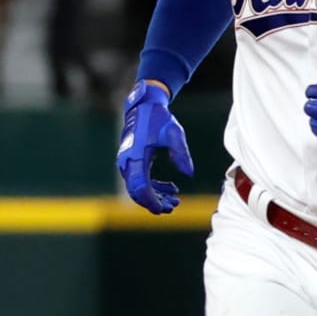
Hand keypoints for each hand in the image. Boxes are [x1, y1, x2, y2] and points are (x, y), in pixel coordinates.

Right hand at [117, 80, 194, 213]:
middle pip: (137, 192)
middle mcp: (128, 162)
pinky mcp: (133, 161)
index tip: (164, 209)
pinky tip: (171, 188)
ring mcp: (128, 162)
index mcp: (136, 157)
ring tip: (175, 200)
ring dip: (156, 196)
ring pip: (139, 188)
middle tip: (173, 207)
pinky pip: (140, 180)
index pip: (140, 187)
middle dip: (155, 202)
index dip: (151, 201)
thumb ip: (181, 153)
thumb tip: (189, 174)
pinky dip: (154, 187)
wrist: (145, 106)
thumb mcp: (174, 133)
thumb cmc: (159, 118)